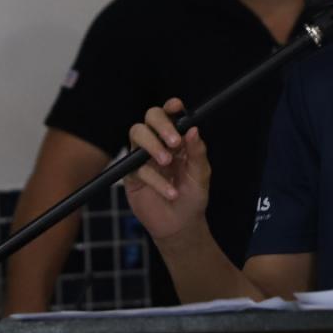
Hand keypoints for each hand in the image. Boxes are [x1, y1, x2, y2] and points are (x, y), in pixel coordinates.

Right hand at [124, 98, 211, 244]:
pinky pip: (137, 167)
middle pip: (149, 118)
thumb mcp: (200, 175)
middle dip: (160, 124)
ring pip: (136, 134)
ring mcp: (143, 157)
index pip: (170, 115)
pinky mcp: (132, 174)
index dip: (171, 107)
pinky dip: (155, 179)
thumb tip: (193, 129)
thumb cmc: (192, 197)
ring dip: (152, 145)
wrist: (180, 225)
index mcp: (177, 140)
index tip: (177, 107)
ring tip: (167, 163)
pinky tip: (170, 192)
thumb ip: (197, 152)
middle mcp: (158, 143)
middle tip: (174, 142)